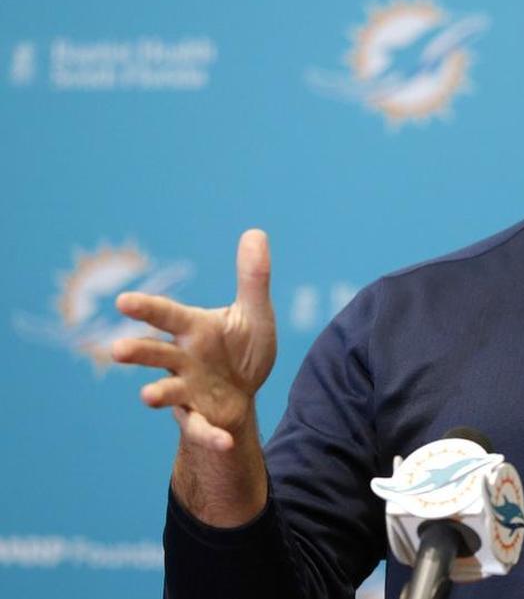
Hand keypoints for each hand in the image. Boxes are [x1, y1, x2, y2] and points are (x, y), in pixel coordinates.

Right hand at [112, 230, 276, 451]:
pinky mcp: (200, 417)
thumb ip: (253, 277)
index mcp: (193, 329)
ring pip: (165, 391)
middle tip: (117, 350)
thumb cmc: (240, 346)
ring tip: (147, 396)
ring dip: (156, 392)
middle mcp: (182, 359)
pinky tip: (225, 442)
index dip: (146, 308)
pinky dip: (211, 435)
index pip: (167, 315)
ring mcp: (187, 390)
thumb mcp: (254, 313)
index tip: (123, 301)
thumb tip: (256, 232)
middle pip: (154, 353)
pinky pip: (202, 429)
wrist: (243, 392)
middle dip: (137, 351)